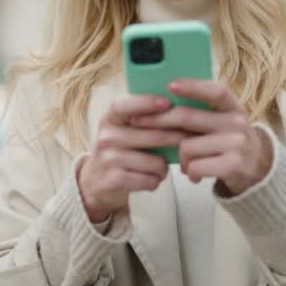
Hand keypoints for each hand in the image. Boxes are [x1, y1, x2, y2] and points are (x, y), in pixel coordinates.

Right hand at [77, 94, 188, 222]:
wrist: (95, 182)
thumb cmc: (119, 151)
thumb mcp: (122, 130)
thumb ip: (142, 118)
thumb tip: (179, 107)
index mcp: (109, 119)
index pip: (124, 105)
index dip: (146, 102)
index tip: (168, 103)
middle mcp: (106, 137)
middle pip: (154, 136)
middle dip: (177, 139)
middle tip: (190, 140)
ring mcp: (109, 159)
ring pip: (156, 162)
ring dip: (164, 167)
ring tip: (160, 167)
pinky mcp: (114, 180)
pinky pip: (150, 180)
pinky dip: (155, 181)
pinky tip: (151, 179)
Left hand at [129, 79, 272, 196]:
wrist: (255, 168)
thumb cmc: (227, 140)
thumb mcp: (221, 120)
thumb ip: (201, 111)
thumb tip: (161, 99)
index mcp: (233, 106)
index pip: (215, 91)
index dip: (193, 86)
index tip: (170, 85)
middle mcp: (237, 122)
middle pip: (188, 117)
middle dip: (158, 120)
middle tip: (138, 122)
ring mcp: (237, 143)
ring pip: (187, 146)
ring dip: (180, 157)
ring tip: (186, 162)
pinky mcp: (234, 164)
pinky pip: (196, 166)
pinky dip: (190, 172)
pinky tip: (194, 174)